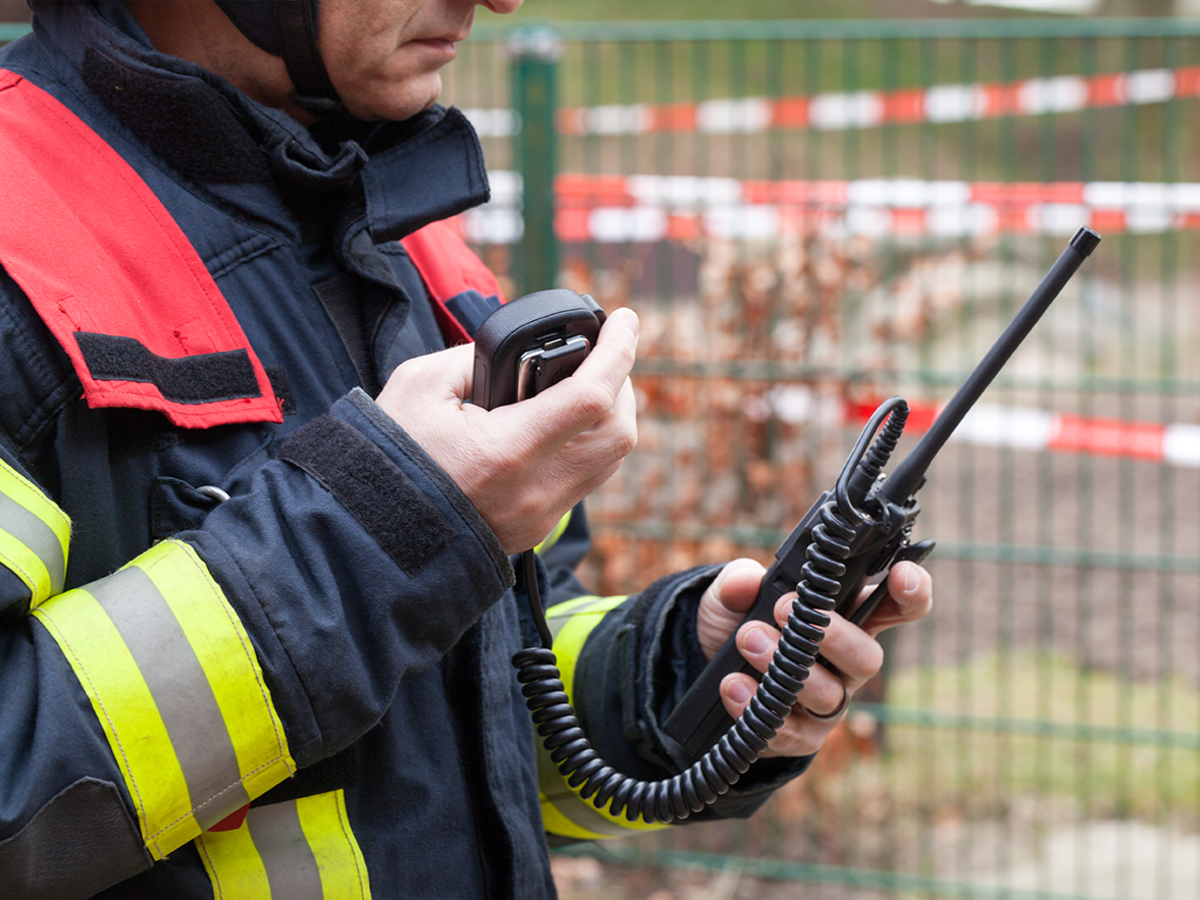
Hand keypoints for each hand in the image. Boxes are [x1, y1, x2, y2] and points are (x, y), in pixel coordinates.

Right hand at [376, 308, 639, 553]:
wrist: (374, 534)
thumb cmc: (391, 457)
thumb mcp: (420, 387)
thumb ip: (475, 359)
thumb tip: (518, 354)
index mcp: (508, 450)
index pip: (593, 396)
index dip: (619, 351)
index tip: (626, 320)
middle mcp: (536, 487)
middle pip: (619, 431)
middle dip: (622, 383)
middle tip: (605, 352)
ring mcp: (541, 513)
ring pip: (611, 458)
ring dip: (612, 414)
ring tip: (591, 381)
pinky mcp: (538, 526)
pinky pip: (587, 479)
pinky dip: (591, 442)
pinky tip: (569, 419)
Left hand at [695, 557, 932, 757]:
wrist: (704, 667)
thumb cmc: (737, 623)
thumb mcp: (731, 594)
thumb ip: (739, 580)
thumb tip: (746, 581)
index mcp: (846, 617)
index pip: (894, 606)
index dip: (911, 592)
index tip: (902, 574)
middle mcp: (846, 663)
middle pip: (867, 657)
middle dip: (830, 634)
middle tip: (782, 609)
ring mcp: (828, 701)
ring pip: (829, 695)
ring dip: (787, 668)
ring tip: (748, 640)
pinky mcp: (801, 735)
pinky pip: (792, 732)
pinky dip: (759, 707)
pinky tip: (734, 685)